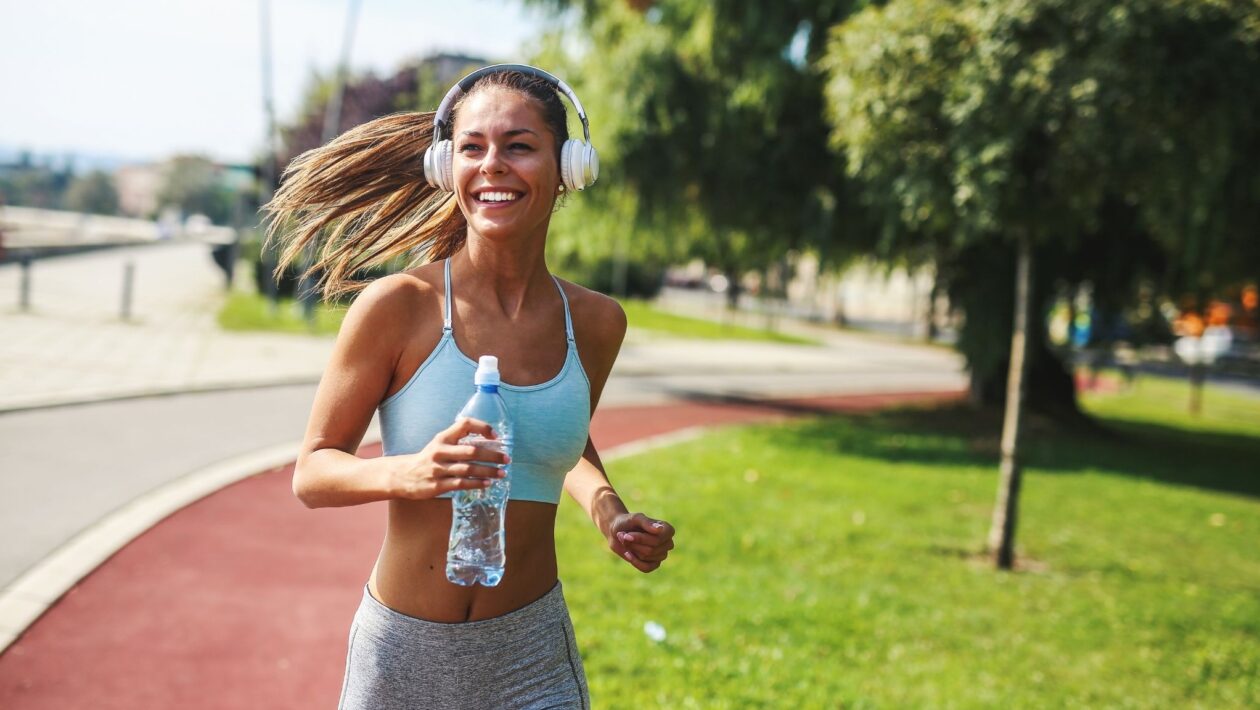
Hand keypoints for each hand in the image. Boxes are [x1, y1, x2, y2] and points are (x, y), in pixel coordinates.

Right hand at [390, 417, 508, 499]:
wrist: (403, 475)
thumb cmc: (428, 458)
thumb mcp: (440, 443)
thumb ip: (459, 441)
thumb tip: (488, 442)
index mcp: (443, 438)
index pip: (465, 424)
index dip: (482, 427)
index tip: (496, 436)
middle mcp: (440, 451)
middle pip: (472, 451)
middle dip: (492, 455)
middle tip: (506, 458)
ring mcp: (438, 469)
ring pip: (469, 469)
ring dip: (488, 471)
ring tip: (501, 473)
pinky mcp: (437, 485)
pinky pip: (461, 484)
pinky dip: (476, 483)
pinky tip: (487, 483)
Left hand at [607, 513, 674, 572]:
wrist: (617, 532)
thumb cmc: (627, 522)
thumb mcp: (635, 518)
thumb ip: (647, 522)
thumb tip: (660, 530)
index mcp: (667, 530)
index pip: (660, 539)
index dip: (643, 538)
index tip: (629, 534)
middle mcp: (668, 542)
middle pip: (652, 549)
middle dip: (635, 543)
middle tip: (625, 536)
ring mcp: (662, 554)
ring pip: (647, 557)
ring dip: (633, 549)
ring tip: (626, 541)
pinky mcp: (654, 564)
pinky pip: (646, 568)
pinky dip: (634, 561)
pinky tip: (628, 553)